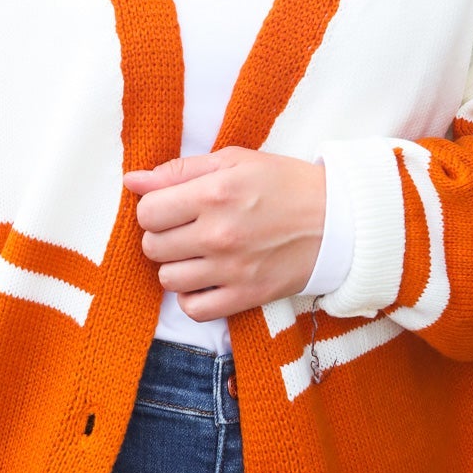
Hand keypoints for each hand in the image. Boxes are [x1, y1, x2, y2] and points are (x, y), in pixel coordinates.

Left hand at [123, 147, 324, 320]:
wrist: (339, 221)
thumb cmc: (285, 184)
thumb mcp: (235, 161)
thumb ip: (180, 170)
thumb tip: (132, 181)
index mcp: (215, 193)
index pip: (148, 212)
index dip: (154, 208)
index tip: (173, 207)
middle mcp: (220, 233)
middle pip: (153, 246)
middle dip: (163, 236)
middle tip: (188, 229)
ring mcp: (232, 269)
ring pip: (168, 278)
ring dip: (177, 266)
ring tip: (199, 253)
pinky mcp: (247, 296)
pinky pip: (194, 310)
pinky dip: (193, 297)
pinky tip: (207, 279)